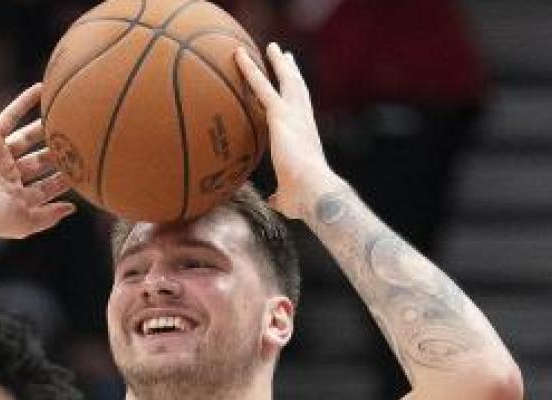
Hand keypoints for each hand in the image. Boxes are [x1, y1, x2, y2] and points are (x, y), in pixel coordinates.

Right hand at [0, 83, 75, 238]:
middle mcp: (8, 175)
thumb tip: (72, 209)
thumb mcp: (27, 222)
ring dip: (45, 127)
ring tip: (66, 114)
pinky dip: (23, 102)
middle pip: (40, 161)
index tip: (87, 171)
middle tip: (81, 141)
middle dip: (58, 153)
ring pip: (27, 137)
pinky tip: (40, 89)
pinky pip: (8, 116)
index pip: (46, 186)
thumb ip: (49, 216)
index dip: (64, 180)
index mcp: (17, 196)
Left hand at [235, 43, 335, 218]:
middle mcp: (303, 121)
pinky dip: (249, 68)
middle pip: (297, 89)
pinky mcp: (279, 114)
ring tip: (272, 47)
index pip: (299, 112)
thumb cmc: (303, 200)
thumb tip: (275, 201)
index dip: (296, 98)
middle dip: (291, 72)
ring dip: (277, 62)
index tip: (294, 87)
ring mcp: (293, 114)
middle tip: (286, 57)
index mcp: (305, 138)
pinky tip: (238, 55)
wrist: (312, 190)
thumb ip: (280, 196)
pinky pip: (260, 85)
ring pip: (283, 80)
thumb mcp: (288, 198)